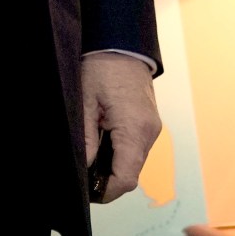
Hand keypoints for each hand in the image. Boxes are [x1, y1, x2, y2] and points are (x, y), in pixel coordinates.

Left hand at [78, 54, 161, 201]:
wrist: (123, 44)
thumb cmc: (102, 68)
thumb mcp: (85, 103)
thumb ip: (86, 140)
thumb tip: (84, 169)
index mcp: (135, 129)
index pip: (126, 178)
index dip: (106, 191)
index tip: (86, 192)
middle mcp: (149, 133)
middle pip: (131, 173)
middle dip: (107, 181)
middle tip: (82, 175)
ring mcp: (152, 128)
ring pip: (134, 163)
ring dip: (113, 167)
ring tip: (89, 157)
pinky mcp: (150, 124)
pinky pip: (136, 149)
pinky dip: (119, 154)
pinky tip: (101, 144)